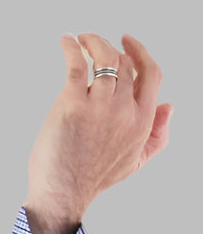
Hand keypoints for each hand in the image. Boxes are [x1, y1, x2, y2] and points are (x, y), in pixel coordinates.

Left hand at [26, 33, 171, 233]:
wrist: (63, 193)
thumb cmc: (94, 178)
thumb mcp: (135, 161)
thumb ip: (157, 135)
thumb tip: (169, 106)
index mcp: (142, 121)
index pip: (151, 74)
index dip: (140, 53)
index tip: (127, 42)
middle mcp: (125, 110)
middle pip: (125, 64)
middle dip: (111, 48)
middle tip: (95, 43)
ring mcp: (99, 106)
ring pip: (104, 58)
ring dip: (93, 42)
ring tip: (81, 40)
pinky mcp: (72, 104)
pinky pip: (76, 64)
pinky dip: (72, 48)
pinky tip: (67, 41)